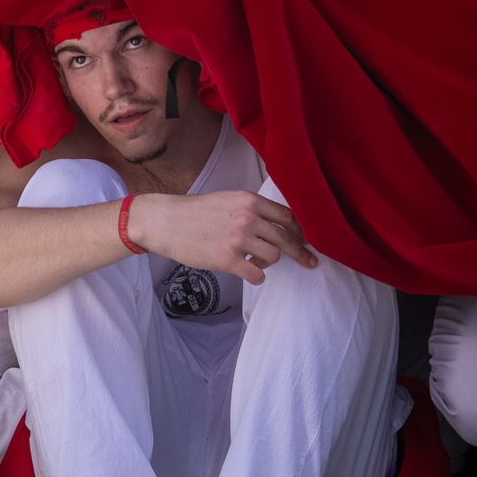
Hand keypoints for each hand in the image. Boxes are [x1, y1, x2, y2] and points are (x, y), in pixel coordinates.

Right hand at [128, 190, 319, 284]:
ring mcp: (238, 239)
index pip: (287, 216)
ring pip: (274, 256)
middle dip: (302, 253)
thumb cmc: (195, 212)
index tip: (306, 240)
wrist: (166, 221)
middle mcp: (247, 218)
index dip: (300, 230)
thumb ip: (252, 209)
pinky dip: (257, 276)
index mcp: (250, 201)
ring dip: (269, 262)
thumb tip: (276, 225)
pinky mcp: (227, 259)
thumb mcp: (228, 199)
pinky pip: (257, 274)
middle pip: (287, 238)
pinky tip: (249, 272)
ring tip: (255, 262)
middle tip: (311, 262)